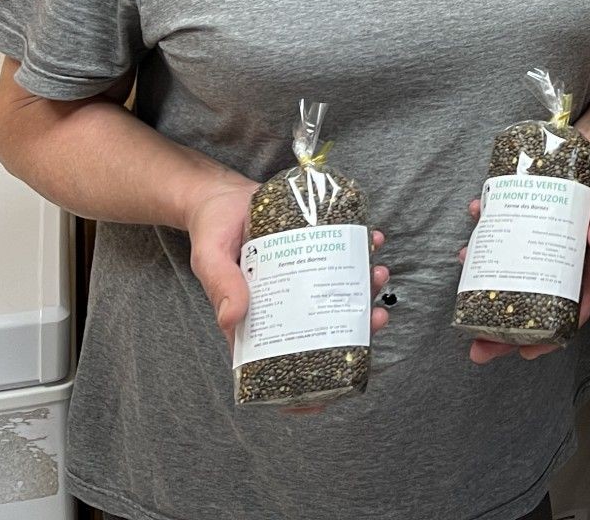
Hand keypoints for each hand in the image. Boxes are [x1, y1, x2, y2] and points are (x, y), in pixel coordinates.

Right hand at [187, 174, 390, 413]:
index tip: (333, 395)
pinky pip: (340, 256)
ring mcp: (301, 277)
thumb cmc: (211, 230)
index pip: (280, 360)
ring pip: (338, 294)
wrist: (220, 194)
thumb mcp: (210, 257)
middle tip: (377, 316)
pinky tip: (374, 239)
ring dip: (365, 289)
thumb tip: (233, 318)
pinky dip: (361, 250)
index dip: (304, 384)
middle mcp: (283, 303)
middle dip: (355, 328)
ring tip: (379, 273)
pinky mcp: (311, 249)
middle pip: (322, 328)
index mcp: (255, 318)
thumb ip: (221, 285)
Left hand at [462, 135, 589, 365]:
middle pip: (534, 301)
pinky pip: (500, 238)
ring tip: (465, 297)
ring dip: (487, 290)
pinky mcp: (522, 219)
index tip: (530, 351)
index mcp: (584, 257)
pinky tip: (467, 247)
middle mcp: (558, 255)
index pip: (572, 303)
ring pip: (512, 274)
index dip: (553, 333)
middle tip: (480, 347)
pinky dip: (482, 243)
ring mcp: (537, 239)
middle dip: (506, 330)